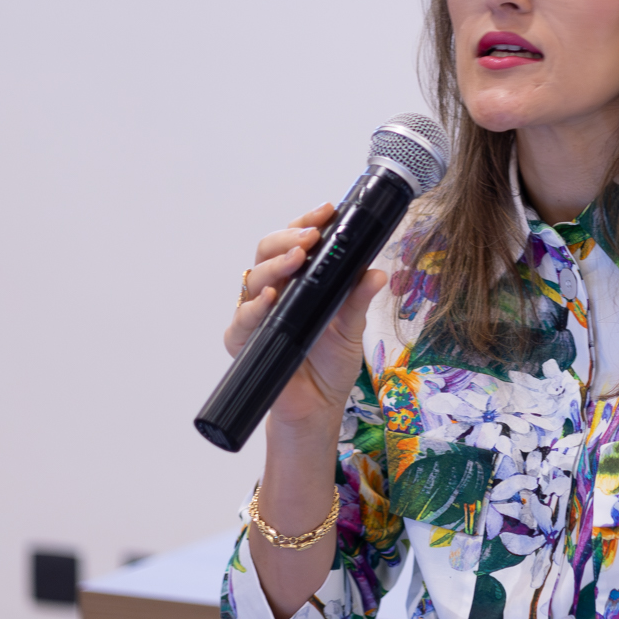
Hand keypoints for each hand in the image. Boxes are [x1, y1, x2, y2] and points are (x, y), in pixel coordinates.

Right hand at [223, 202, 387, 441]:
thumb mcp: (351, 329)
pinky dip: (253, 309)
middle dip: (289, 239)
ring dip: (275, 266)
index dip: (307, 223)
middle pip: (269, 252)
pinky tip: (269, 301)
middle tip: (310, 237)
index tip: (327, 211)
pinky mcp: (245, 342)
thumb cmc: (329, 365)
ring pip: (254, 279)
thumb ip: (358, 300)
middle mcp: (275, 293)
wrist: (316, 407)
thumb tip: (376, 273)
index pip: (296, 242)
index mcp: (299, 283)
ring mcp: (257, 316)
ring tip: (296, 260)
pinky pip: (241, 321)